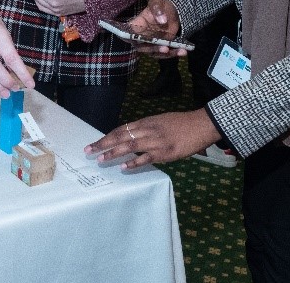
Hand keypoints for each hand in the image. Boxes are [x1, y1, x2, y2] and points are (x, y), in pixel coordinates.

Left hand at [84, 110, 223, 169]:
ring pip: (129, 147)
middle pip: (120, 137)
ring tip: (101, 159)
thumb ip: (146, 128)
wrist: (200, 125)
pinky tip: (124, 167)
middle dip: (103, 144)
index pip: (121, 129)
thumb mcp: (160, 121)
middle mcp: (147, 130)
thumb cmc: (181, 123)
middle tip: (89, 150)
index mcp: (146, 121)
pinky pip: (146, 159)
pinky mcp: (165, 153)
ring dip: (113, 154)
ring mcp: (155, 141)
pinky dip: (134, 163)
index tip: (95, 143)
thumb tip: (132, 137)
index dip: (107, 136)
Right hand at [129, 0, 183, 56]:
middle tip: (165, 48)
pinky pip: (165, 53)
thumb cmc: (161, 6)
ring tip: (179, 50)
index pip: (128, 34)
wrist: (173, 12)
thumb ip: (157, 8)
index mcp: (136, 25)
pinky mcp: (161, 48)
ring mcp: (151, 44)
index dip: (128, 38)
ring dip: (166, 54)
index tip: (134, 40)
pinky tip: (183, 51)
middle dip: (154, 49)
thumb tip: (162, 20)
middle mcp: (141, 37)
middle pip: (143, 47)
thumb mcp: (157, 1)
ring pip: (155, 53)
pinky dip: (174, 53)